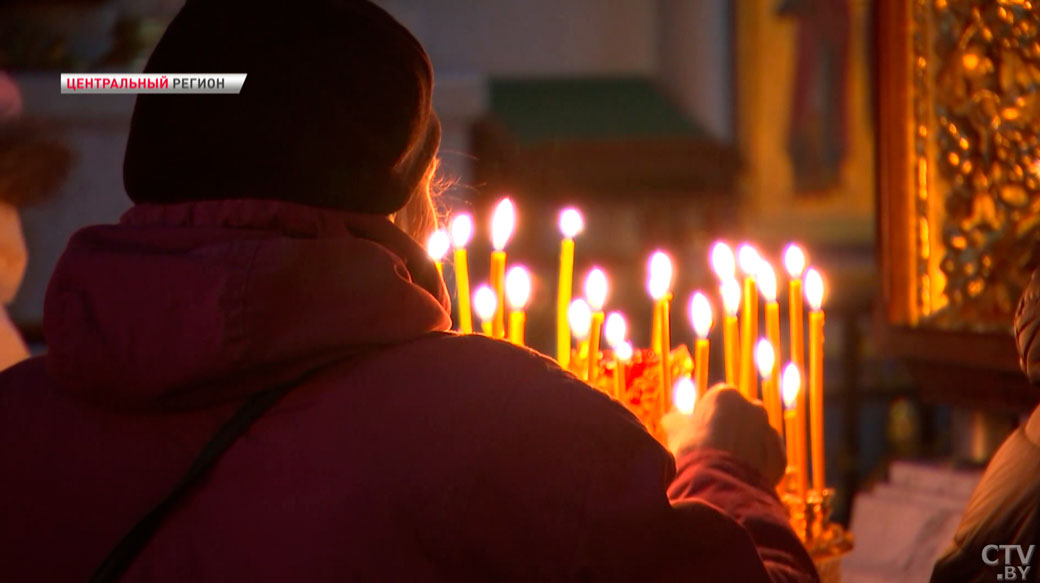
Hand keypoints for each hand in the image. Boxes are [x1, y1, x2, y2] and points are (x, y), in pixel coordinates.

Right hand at [662, 384, 785, 485]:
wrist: (718, 484)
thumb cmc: (692, 452)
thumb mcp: (676, 432)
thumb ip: (676, 420)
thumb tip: (672, 418)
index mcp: (725, 395)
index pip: (717, 401)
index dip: (707, 419)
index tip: (699, 435)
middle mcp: (753, 407)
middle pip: (741, 417)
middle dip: (732, 430)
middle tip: (715, 451)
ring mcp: (769, 431)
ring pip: (757, 437)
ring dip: (747, 447)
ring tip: (729, 468)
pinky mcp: (779, 456)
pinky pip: (768, 459)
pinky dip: (759, 466)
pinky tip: (741, 477)